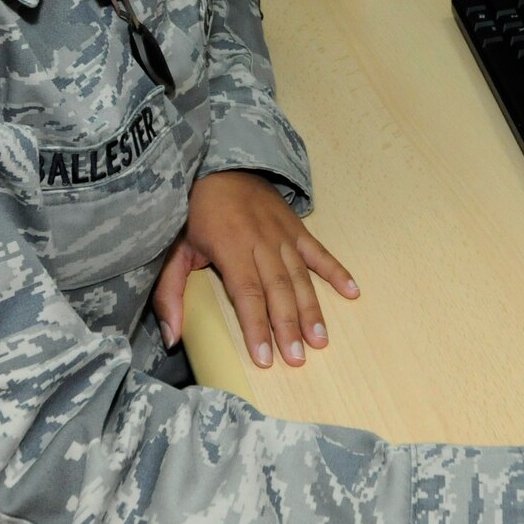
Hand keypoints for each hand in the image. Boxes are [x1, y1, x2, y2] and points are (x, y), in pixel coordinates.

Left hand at [153, 170, 358, 367]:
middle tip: (298, 359)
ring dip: (312, 308)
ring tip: (321, 339)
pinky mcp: (296, 227)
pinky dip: (337, 271)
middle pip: (279, 289)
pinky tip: (353, 292)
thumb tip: (171, 338)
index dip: (257, 327)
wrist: (218, 165)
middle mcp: (262, 241)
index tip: (265, 358)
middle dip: (289, 326)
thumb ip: (169, 294)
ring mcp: (283, 234)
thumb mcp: (172, 250)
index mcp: (231, 247)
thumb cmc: (192, 212)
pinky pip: (319, 252)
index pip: (248, 294)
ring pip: (301, 276)